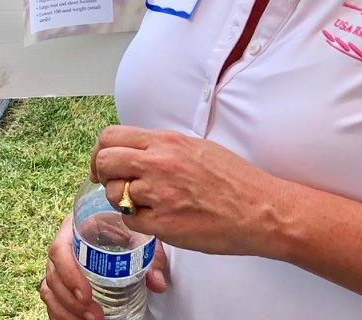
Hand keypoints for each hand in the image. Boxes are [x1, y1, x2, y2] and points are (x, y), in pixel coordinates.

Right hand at [41, 213, 169, 319]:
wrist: (117, 224)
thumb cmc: (124, 227)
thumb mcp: (139, 236)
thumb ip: (150, 257)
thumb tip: (156, 283)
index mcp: (74, 228)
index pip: (59, 250)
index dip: (69, 274)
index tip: (87, 295)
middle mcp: (62, 246)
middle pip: (53, 275)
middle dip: (71, 300)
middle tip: (95, 315)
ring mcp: (59, 264)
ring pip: (49, 289)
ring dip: (66, 309)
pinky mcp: (61, 278)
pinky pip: (52, 297)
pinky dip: (60, 312)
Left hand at [91, 127, 285, 256]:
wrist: (260, 210)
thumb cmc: (235, 180)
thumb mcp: (196, 147)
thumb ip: (162, 147)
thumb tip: (136, 151)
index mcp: (166, 142)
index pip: (111, 136)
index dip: (100, 151)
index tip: (103, 164)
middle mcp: (158, 164)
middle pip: (105, 162)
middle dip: (103, 174)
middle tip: (112, 184)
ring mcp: (159, 194)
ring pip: (114, 193)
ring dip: (122, 200)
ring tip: (142, 203)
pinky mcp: (163, 224)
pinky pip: (130, 220)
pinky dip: (137, 220)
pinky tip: (155, 218)